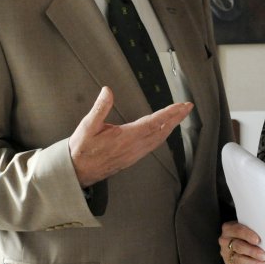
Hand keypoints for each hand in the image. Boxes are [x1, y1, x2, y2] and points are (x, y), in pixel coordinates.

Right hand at [69, 87, 192, 186]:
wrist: (77, 172)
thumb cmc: (81, 150)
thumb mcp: (87, 126)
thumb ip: (100, 108)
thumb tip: (108, 91)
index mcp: (126, 137)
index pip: (154, 122)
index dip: (169, 113)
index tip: (181, 106)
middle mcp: (134, 147)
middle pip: (162, 131)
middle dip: (176, 118)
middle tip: (187, 107)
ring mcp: (135, 154)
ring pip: (159, 139)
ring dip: (171, 127)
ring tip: (179, 117)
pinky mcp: (132, 158)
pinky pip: (153, 146)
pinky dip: (162, 136)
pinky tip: (164, 132)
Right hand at [219, 221, 264, 263]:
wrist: (239, 238)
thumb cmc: (247, 232)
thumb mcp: (248, 226)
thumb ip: (256, 229)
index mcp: (228, 228)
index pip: (238, 230)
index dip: (248, 235)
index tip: (258, 240)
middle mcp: (225, 240)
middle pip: (238, 246)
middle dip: (252, 251)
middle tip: (263, 256)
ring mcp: (225, 252)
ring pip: (238, 259)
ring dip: (252, 263)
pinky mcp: (229, 262)